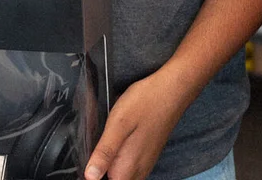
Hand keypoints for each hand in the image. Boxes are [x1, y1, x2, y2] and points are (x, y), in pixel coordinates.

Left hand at [84, 68, 199, 179]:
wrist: (172, 91)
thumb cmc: (145, 103)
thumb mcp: (118, 124)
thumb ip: (104, 153)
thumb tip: (90, 176)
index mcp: (127, 168)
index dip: (93, 175)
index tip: (89, 161)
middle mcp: (138, 172)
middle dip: (100, 171)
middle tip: (93, 151)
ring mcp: (145, 164)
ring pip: (121, 176)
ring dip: (109, 167)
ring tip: (102, 147)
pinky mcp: (148, 156)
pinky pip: (130, 168)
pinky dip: (119, 162)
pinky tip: (115, 145)